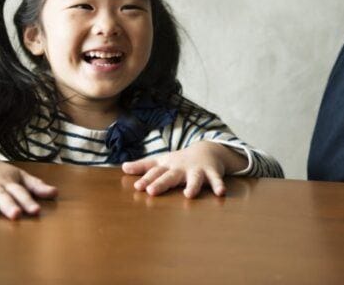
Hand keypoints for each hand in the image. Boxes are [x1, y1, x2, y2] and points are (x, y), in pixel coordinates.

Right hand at [0, 139, 56, 219]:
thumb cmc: (0, 173)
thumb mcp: (19, 176)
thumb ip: (35, 186)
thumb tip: (56, 193)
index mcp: (8, 183)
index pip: (20, 193)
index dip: (28, 201)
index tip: (35, 211)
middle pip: (2, 196)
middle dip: (9, 205)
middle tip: (16, 215)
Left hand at [121, 141, 246, 197]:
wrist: (207, 149)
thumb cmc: (180, 160)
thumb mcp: (162, 161)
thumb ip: (143, 166)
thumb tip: (123, 167)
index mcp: (168, 166)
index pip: (155, 172)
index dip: (146, 179)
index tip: (138, 187)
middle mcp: (181, 168)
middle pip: (170, 176)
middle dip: (161, 183)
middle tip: (151, 191)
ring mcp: (196, 169)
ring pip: (194, 178)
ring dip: (192, 185)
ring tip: (189, 195)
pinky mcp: (211, 172)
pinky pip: (216, 179)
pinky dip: (218, 185)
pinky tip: (220, 193)